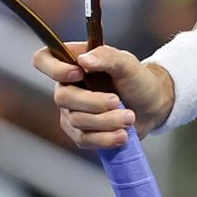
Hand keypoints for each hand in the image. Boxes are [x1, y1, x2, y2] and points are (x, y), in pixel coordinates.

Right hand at [32, 42, 175, 146]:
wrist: (153, 105)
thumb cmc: (138, 79)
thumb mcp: (127, 63)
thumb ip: (107, 56)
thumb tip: (84, 60)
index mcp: (74, 63)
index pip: (43, 59)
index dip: (54, 68)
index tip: (79, 73)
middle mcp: (67, 87)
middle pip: (61, 97)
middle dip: (93, 102)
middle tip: (118, 101)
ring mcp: (71, 111)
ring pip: (76, 121)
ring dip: (107, 121)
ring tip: (130, 118)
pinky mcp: (80, 133)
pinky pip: (83, 140)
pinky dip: (105, 138)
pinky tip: (122, 135)